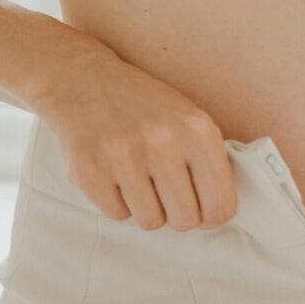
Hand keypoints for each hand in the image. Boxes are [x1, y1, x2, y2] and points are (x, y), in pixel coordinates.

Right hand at [28, 39, 237, 231]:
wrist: (84, 80)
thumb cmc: (145, 107)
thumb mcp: (189, 118)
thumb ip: (209, 162)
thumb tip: (219, 213)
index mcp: (197, 130)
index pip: (220, 206)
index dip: (210, 216)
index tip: (200, 209)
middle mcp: (163, 143)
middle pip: (185, 221)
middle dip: (176, 214)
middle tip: (166, 195)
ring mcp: (124, 157)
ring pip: (151, 222)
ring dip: (146, 208)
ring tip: (138, 179)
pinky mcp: (90, 171)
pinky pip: (118, 215)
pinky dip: (117, 202)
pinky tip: (114, 175)